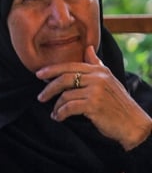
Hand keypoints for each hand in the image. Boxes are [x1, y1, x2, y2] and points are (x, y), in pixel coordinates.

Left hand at [36, 46, 151, 149]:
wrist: (133, 123)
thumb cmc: (118, 103)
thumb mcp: (109, 80)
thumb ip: (96, 65)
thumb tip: (88, 48)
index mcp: (100, 71)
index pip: (70, 66)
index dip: (52, 69)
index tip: (39, 74)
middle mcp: (98, 78)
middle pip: (64, 78)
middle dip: (49, 88)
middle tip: (40, 97)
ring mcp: (96, 91)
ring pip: (65, 95)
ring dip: (56, 106)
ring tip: (55, 113)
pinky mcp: (93, 105)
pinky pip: (68, 107)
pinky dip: (60, 114)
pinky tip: (58, 118)